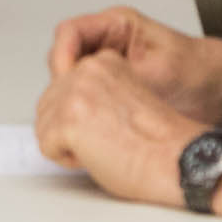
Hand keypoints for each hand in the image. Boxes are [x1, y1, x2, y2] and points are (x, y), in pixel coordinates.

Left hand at [33, 53, 198, 209]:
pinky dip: (66, 159)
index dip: (79, 115)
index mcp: (103, 62)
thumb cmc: (160, 139)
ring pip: (44, 126)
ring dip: (67, 144)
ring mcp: (74, 94)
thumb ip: (96, 92)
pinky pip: (46, 146)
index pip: (63, 86)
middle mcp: (85, 71)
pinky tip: (97, 155)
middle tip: (104, 141)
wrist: (178, 158)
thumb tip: (68, 109)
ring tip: (102, 147)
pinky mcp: (67, 120)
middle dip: (67, 130)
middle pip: (47, 105)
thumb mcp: (126, 96)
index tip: (101, 127)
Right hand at [46, 4, 221, 120]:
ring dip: (72, 98)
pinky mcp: (114, 85)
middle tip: (68, 107)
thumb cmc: (201, 72)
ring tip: (79, 117)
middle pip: (64, 57)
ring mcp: (110, 64)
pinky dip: (84, 109)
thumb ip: (121, 78)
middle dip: (63, 84)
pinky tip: (91, 123)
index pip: (69, 33)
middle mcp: (109, 42)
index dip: (61, 59)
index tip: (65, 84)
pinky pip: (86, 94)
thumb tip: (89, 91)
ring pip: (72, 79)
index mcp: (117, 25)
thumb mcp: (159, 73)